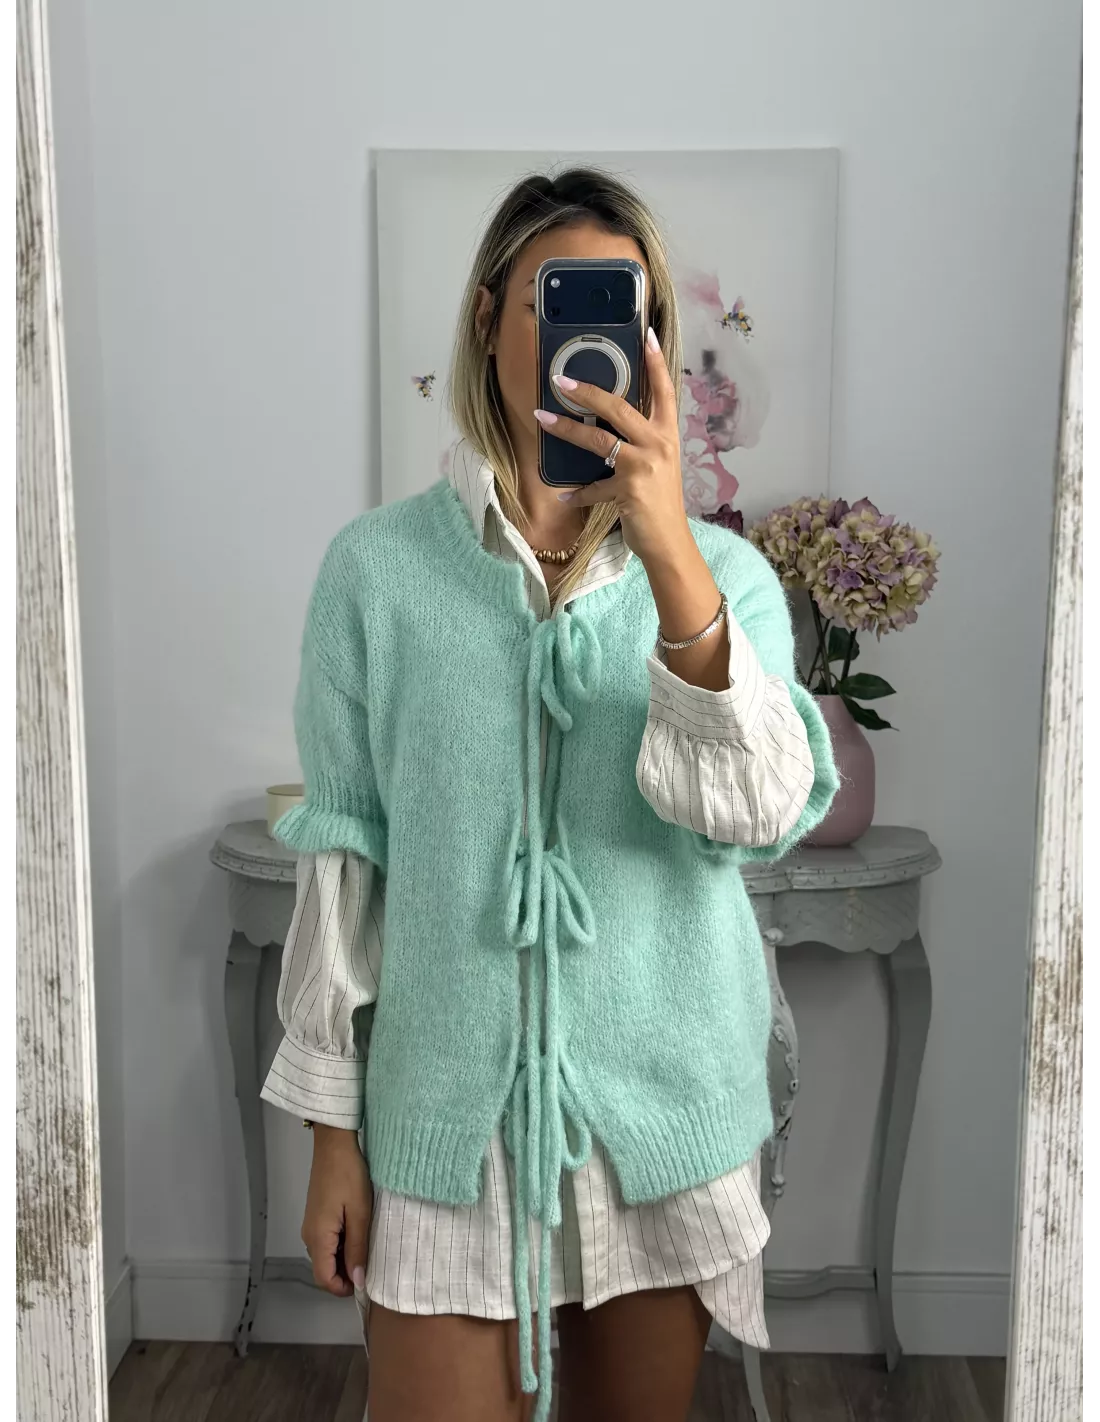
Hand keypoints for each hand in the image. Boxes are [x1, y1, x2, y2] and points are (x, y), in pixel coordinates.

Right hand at [302, 1125, 372, 1298]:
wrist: (335, 1145)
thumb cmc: (349, 1176)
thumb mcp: (360, 1214)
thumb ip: (358, 1249)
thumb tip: (358, 1281)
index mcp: (318, 1238)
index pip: (324, 1280)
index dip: (344, 1288)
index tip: (367, 1282)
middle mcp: (309, 1236)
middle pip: (324, 1270)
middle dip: (347, 1274)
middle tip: (372, 1262)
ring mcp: (311, 1225)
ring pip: (326, 1256)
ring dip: (345, 1258)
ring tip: (368, 1246)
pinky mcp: (316, 1216)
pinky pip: (327, 1242)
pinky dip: (341, 1245)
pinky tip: (358, 1232)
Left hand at [533, 326, 691, 565]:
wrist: (670, 543)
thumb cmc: (661, 502)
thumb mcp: (659, 465)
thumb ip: (641, 442)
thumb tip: (610, 425)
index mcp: (668, 435)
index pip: (664, 391)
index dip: (657, 362)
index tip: (647, 335)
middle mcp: (658, 445)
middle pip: (620, 408)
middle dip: (588, 391)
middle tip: (561, 379)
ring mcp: (644, 467)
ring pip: (598, 440)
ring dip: (566, 429)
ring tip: (541, 417)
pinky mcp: (627, 491)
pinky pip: (592, 487)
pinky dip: (577, 494)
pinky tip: (564, 496)